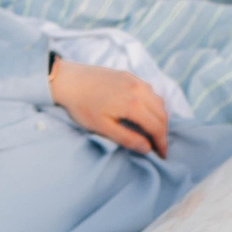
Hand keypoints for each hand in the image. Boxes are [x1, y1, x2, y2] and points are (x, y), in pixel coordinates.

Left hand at [49, 59, 168, 158]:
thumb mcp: (102, 127)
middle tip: (159, 146)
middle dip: (163, 132)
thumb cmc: (82, 106)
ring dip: (160, 117)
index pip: (157, 127)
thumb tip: (147, 149)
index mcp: (134, 105)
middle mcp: (139, 90)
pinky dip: (154, 104)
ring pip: (159, 101)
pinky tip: (146, 111)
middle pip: (162, 114)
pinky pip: (150, 90)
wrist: (68, 80)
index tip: (163, 155)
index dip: (162, 143)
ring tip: (154, 131)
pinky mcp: (129, 76)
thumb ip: (127, 138)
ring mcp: (135, 80)